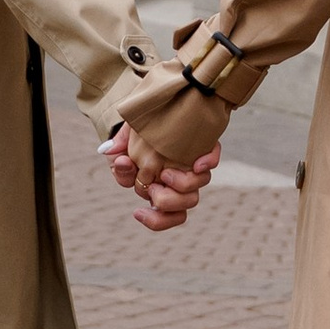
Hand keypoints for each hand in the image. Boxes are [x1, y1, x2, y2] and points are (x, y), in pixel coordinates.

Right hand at [102, 123, 218, 231]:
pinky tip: (198, 162)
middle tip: (155, 184)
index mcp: (158, 188)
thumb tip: (122, 162)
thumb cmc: (132, 135)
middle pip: (183, 208)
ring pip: (198, 189)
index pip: (162, 218)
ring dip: (183, 185)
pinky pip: (212, 159)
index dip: (153, 219)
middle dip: (166, 201)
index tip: (138, 212)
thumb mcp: (119, 150)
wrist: (150, 109)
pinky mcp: (202, 147)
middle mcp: (177, 183)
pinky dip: (207, 162)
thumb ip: (117, 162)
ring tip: (167, 173)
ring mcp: (191, 168)